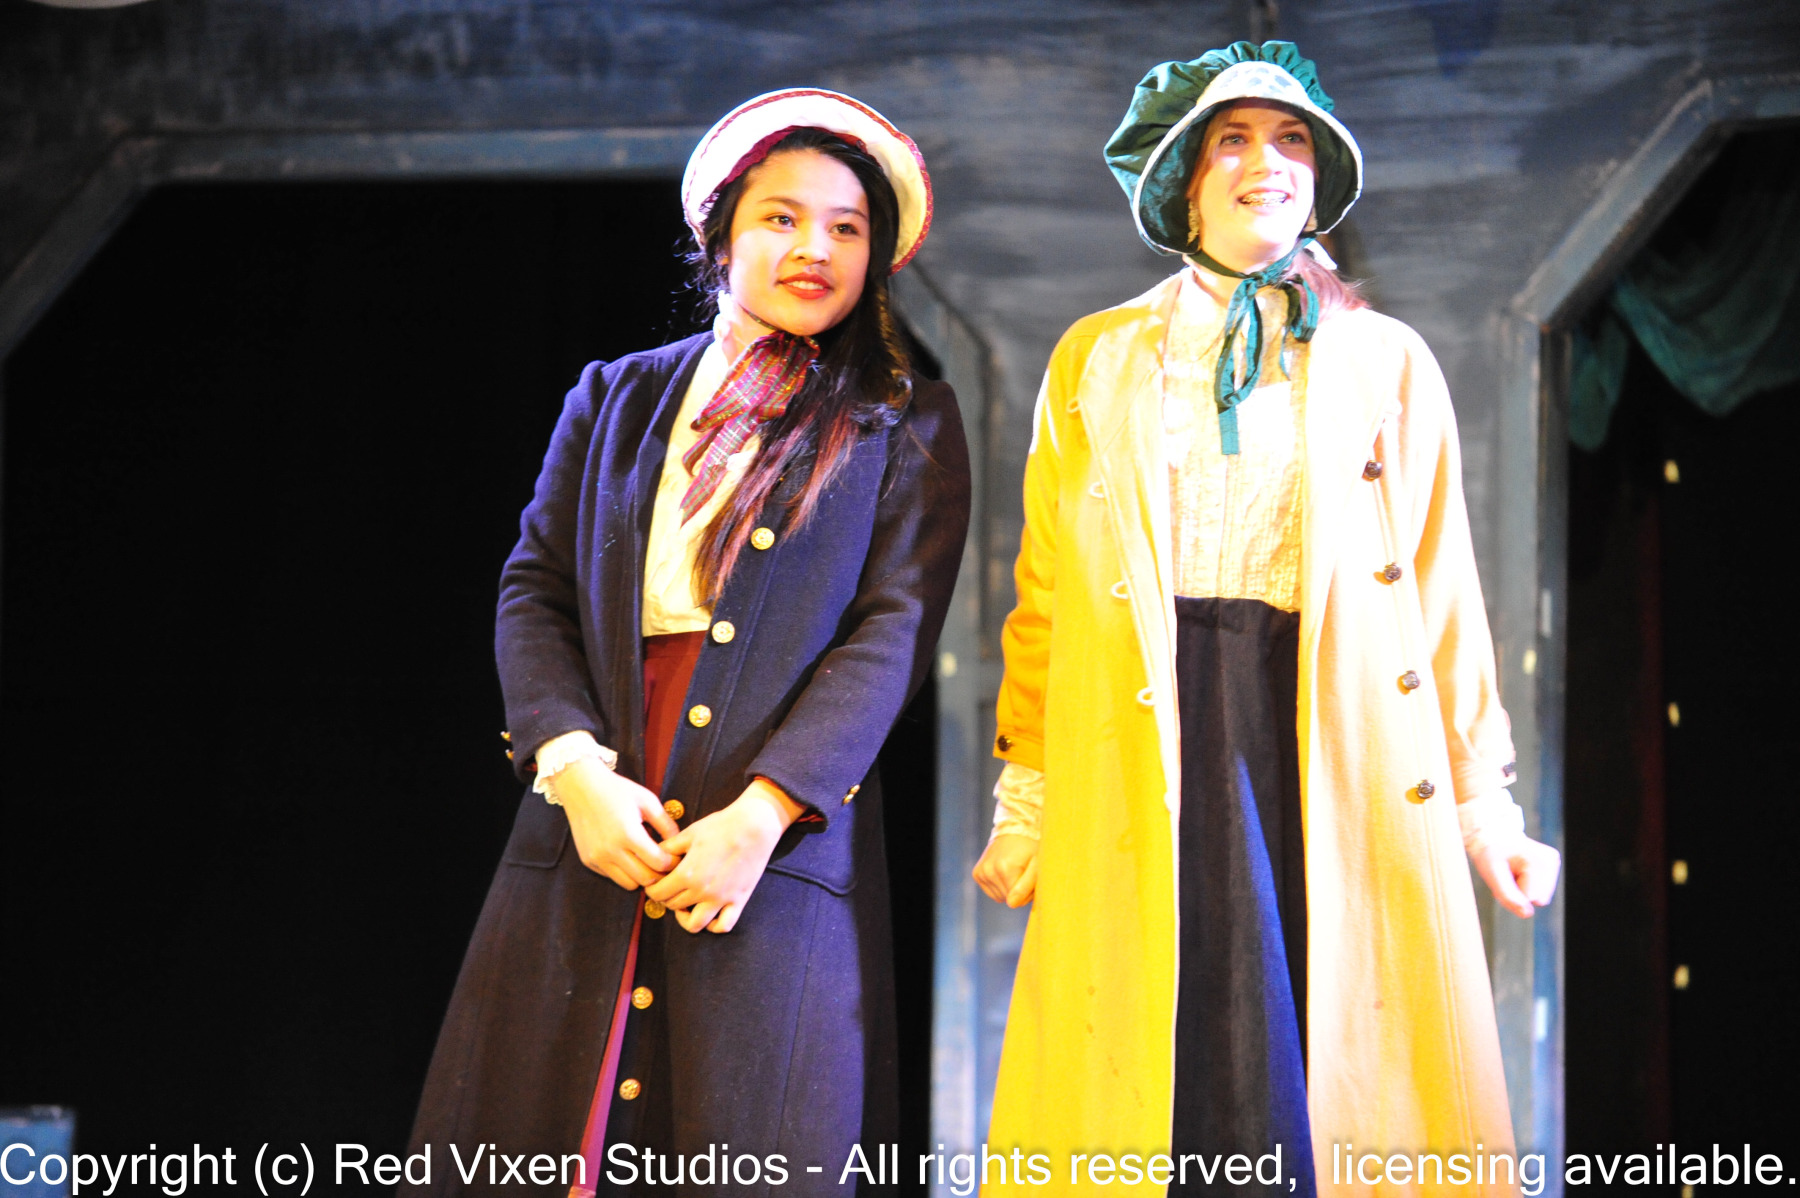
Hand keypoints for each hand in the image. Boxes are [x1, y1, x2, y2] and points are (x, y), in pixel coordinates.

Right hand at [552, 757, 679, 889]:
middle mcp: (611, 850)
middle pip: (646, 879)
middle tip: (664, 864)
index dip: (671, 863)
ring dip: (641, 877)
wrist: (581, 787)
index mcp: (628, 833)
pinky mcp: (588, 861)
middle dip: (659, 874)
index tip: (674, 856)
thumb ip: (666, 824)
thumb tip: (679, 844)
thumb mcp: (647, 801)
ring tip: (646, 861)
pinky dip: (624, 872)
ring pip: (629, 884)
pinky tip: (627, 856)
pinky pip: (613, 877)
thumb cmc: (617, 790)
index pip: (659, 863)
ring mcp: (597, 858)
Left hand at [646, 777, 803, 933]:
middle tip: (670, 887)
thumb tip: (654, 856)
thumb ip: (668, 848)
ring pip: (695, 924)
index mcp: (687, 874)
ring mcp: (721, 899)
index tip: (655, 882)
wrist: (754, 826)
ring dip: (685, 917)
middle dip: (666, 898)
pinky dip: (714, 925)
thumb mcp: (689, 833)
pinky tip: (710, 912)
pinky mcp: (739, 900)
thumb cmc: (721, 826)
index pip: (658, 893)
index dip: (652, 888)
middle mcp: (702, 891)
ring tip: (687, 904)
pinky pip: (724, 925)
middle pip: (673, 906)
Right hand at [973, 834, 1038, 907]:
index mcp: (1005, 868)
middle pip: (1008, 899)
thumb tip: (1012, 904)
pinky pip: (992, 893)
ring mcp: (981, 872)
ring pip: (1000, 898)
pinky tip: (1004, 873)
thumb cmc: (1030, 848)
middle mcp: (989, 870)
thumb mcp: (1037, 865)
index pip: (1017, 900)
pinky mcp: (977, 873)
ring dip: (1009, 889)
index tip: (1031, 877)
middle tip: (1024, 872)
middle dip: (1018, 891)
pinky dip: (1000, 887)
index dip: (1027, 892)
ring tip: (1015, 871)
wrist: (1014, 829)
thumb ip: (1026, 886)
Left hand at [1472, 835, 1560, 918]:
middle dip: (1520, 893)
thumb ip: (1508, 896)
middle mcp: (1552, 861)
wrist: (1494, 837)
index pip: (1531, 898)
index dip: (1513, 893)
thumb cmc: (1490, 854)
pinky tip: (1520, 871)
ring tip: (1513, 872)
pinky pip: (1541, 892)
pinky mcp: (1552, 867)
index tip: (1504, 876)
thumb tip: (1527, 914)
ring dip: (1524, 890)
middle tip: (1508, 875)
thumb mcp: (1492, 875)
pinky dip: (1528, 886)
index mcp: (1539, 861)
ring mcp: (1554, 863)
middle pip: (1540, 900)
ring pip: (1541, 898)